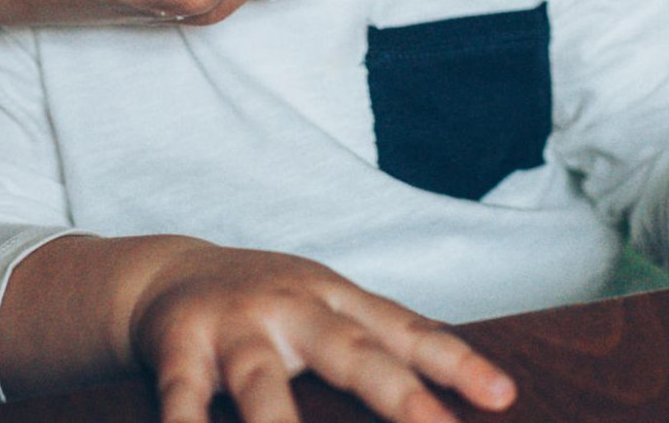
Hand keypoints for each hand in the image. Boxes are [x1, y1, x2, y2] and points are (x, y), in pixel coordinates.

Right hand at [129, 243, 515, 422]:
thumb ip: (375, 343)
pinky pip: (184, 396)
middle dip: (395, 392)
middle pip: (348, 349)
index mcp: (332, 297)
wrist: (166, 272)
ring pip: (262, 381)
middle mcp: (290, 306)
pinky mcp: (180, 348)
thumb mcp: (322, 308)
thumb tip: (446, 396)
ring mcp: (234, 326)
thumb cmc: (265, 305)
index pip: (403, 328)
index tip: (503, 395)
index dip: (453, 361)